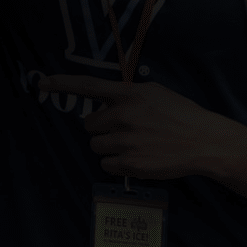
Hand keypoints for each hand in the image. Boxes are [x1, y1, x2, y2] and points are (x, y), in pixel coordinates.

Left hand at [42, 75, 244, 180]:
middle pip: (89, 125)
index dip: (61, 84)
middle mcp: (124, 116)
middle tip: (125, 130)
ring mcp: (126, 141)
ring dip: (109, 147)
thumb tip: (107, 98)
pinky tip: (138, 157)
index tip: (42, 83)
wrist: (204, 142)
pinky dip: (117, 163)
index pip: (88, 85)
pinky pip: (106, 164)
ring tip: (134, 144)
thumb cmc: (181, 115)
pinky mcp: (130, 164)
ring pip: (96, 146)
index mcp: (129, 94)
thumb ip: (127, 94)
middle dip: (102, 128)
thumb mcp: (154, 93)